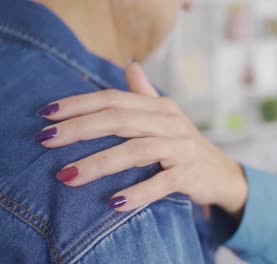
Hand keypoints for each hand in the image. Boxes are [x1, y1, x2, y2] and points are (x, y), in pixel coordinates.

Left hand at [35, 63, 247, 213]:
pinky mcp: (189, 174)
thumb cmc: (184, 145)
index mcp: (160, 107)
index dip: (79, 104)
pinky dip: (137, 193)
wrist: (220, 172)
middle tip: (46, 140)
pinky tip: (114, 203)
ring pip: (136, 150)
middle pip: (120, 120)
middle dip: (79, 129)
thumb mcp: (167, 117)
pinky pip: (160, 183)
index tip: (47, 114)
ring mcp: (182, 148)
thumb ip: (146, 94)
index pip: (114, 99)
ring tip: (68, 176)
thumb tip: (129, 66)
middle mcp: (171, 123)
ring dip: (99, 163)